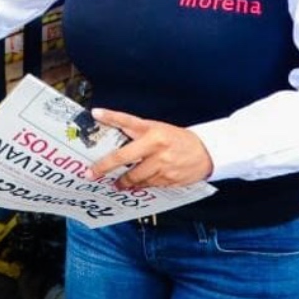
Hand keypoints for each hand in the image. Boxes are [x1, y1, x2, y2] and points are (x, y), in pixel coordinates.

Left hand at [85, 108, 213, 188]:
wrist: (206, 152)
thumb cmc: (177, 139)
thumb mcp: (158, 129)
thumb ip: (137, 131)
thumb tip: (112, 130)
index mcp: (154, 131)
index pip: (128, 122)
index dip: (111, 117)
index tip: (96, 114)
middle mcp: (157, 147)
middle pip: (124, 158)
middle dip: (104, 167)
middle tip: (92, 173)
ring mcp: (163, 165)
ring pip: (135, 177)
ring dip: (124, 181)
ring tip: (117, 183)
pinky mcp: (169, 179)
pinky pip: (148, 185)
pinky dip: (140, 185)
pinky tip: (137, 184)